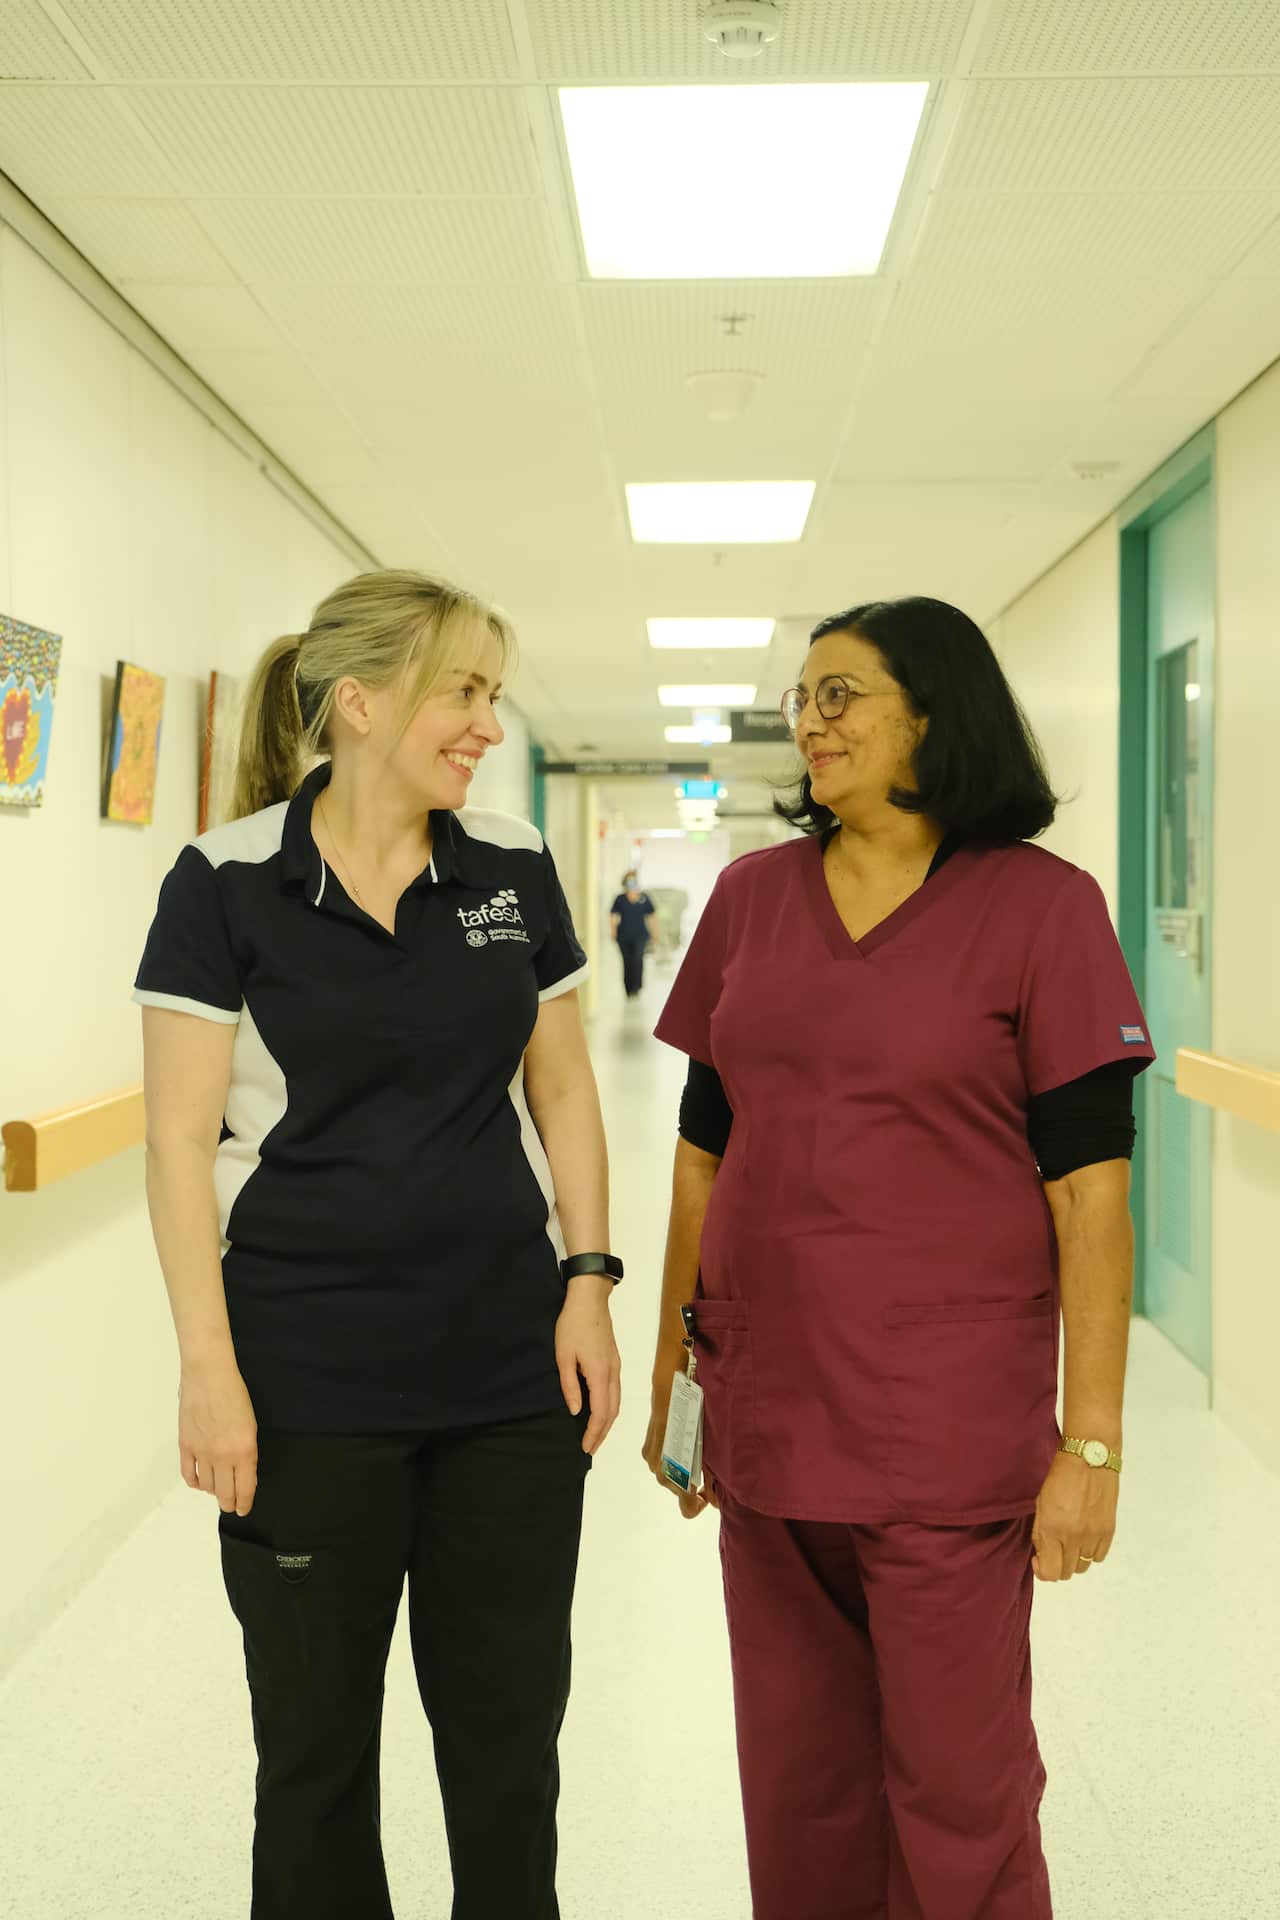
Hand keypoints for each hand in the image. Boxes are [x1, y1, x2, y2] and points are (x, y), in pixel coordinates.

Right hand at [179, 1363, 257, 1515]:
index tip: (243, 1509)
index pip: (245, 1488)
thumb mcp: (250, 1426)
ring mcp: (202, 1452)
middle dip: (229, 1503)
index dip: (244, 1503)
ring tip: (217, 1489)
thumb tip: (243, 1473)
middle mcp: (223, 1456)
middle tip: (231, 1505)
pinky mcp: (186, 1446)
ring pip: (207, 1487)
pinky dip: (195, 1482)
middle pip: (225, 1493)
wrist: (210, 1376)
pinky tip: (200, 1482)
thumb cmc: (234, 1394)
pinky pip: (189, 1474)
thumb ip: (247, 1452)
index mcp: (245, 1450)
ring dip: (213, 1492)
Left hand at [556, 1274, 621, 1453]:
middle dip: (603, 1433)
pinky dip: (609, 1407)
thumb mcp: (563, 1355)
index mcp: (600, 1374)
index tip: (585, 1447)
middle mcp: (613, 1373)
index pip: (601, 1412)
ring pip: (617, 1402)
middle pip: (613, 1411)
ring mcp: (616, 1366)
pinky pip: (616, 1391)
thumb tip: (575, 1411)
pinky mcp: (614, 1360)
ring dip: (607, 1421)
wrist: (590, 1299)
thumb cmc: (572, 1325)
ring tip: (596, 1435)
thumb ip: (570, 1385)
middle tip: (590, 1448)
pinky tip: (600, 1410)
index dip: (594, 1432)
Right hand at [642, 1370, 718, 1519]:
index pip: (687, 1507)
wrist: (669, 1383)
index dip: (698, 1504)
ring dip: (679, 1469)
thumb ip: (711, 1475)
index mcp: (675, 1471)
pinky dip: (669, 1457)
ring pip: (667, 1475)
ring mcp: (651, 1457)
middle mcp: (660, 1468)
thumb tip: (715, 1500)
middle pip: (676, 1489)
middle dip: (689, 1482)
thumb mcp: (707, 1445)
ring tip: (692, 1450)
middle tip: (703, 1465)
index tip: (707, 1491)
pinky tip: (679, 1442)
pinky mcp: (646, 1446)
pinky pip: (658, 1461)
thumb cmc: (693, 1410)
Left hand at [1031, 1450, 1118, 1580]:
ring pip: (1083, 1567)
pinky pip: (1099, 1557)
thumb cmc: (1060, 1476)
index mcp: (1052, 1528)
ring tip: (1070, 1541)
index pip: (1049, 1572)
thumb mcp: (1040, 1503)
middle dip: (1057, 1565)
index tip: (1039, 1559)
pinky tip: (1085, 1537)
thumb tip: (1043, 1555)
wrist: (1089, 1458)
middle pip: (1066, 1573)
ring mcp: (1093, 1536)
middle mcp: (1073, 1537)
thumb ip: (1040, 1532)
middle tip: (1054, 1549)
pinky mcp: (1109, 1531)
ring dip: (1074, 1559)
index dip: (1042, 1571)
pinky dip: (1091, 1552)